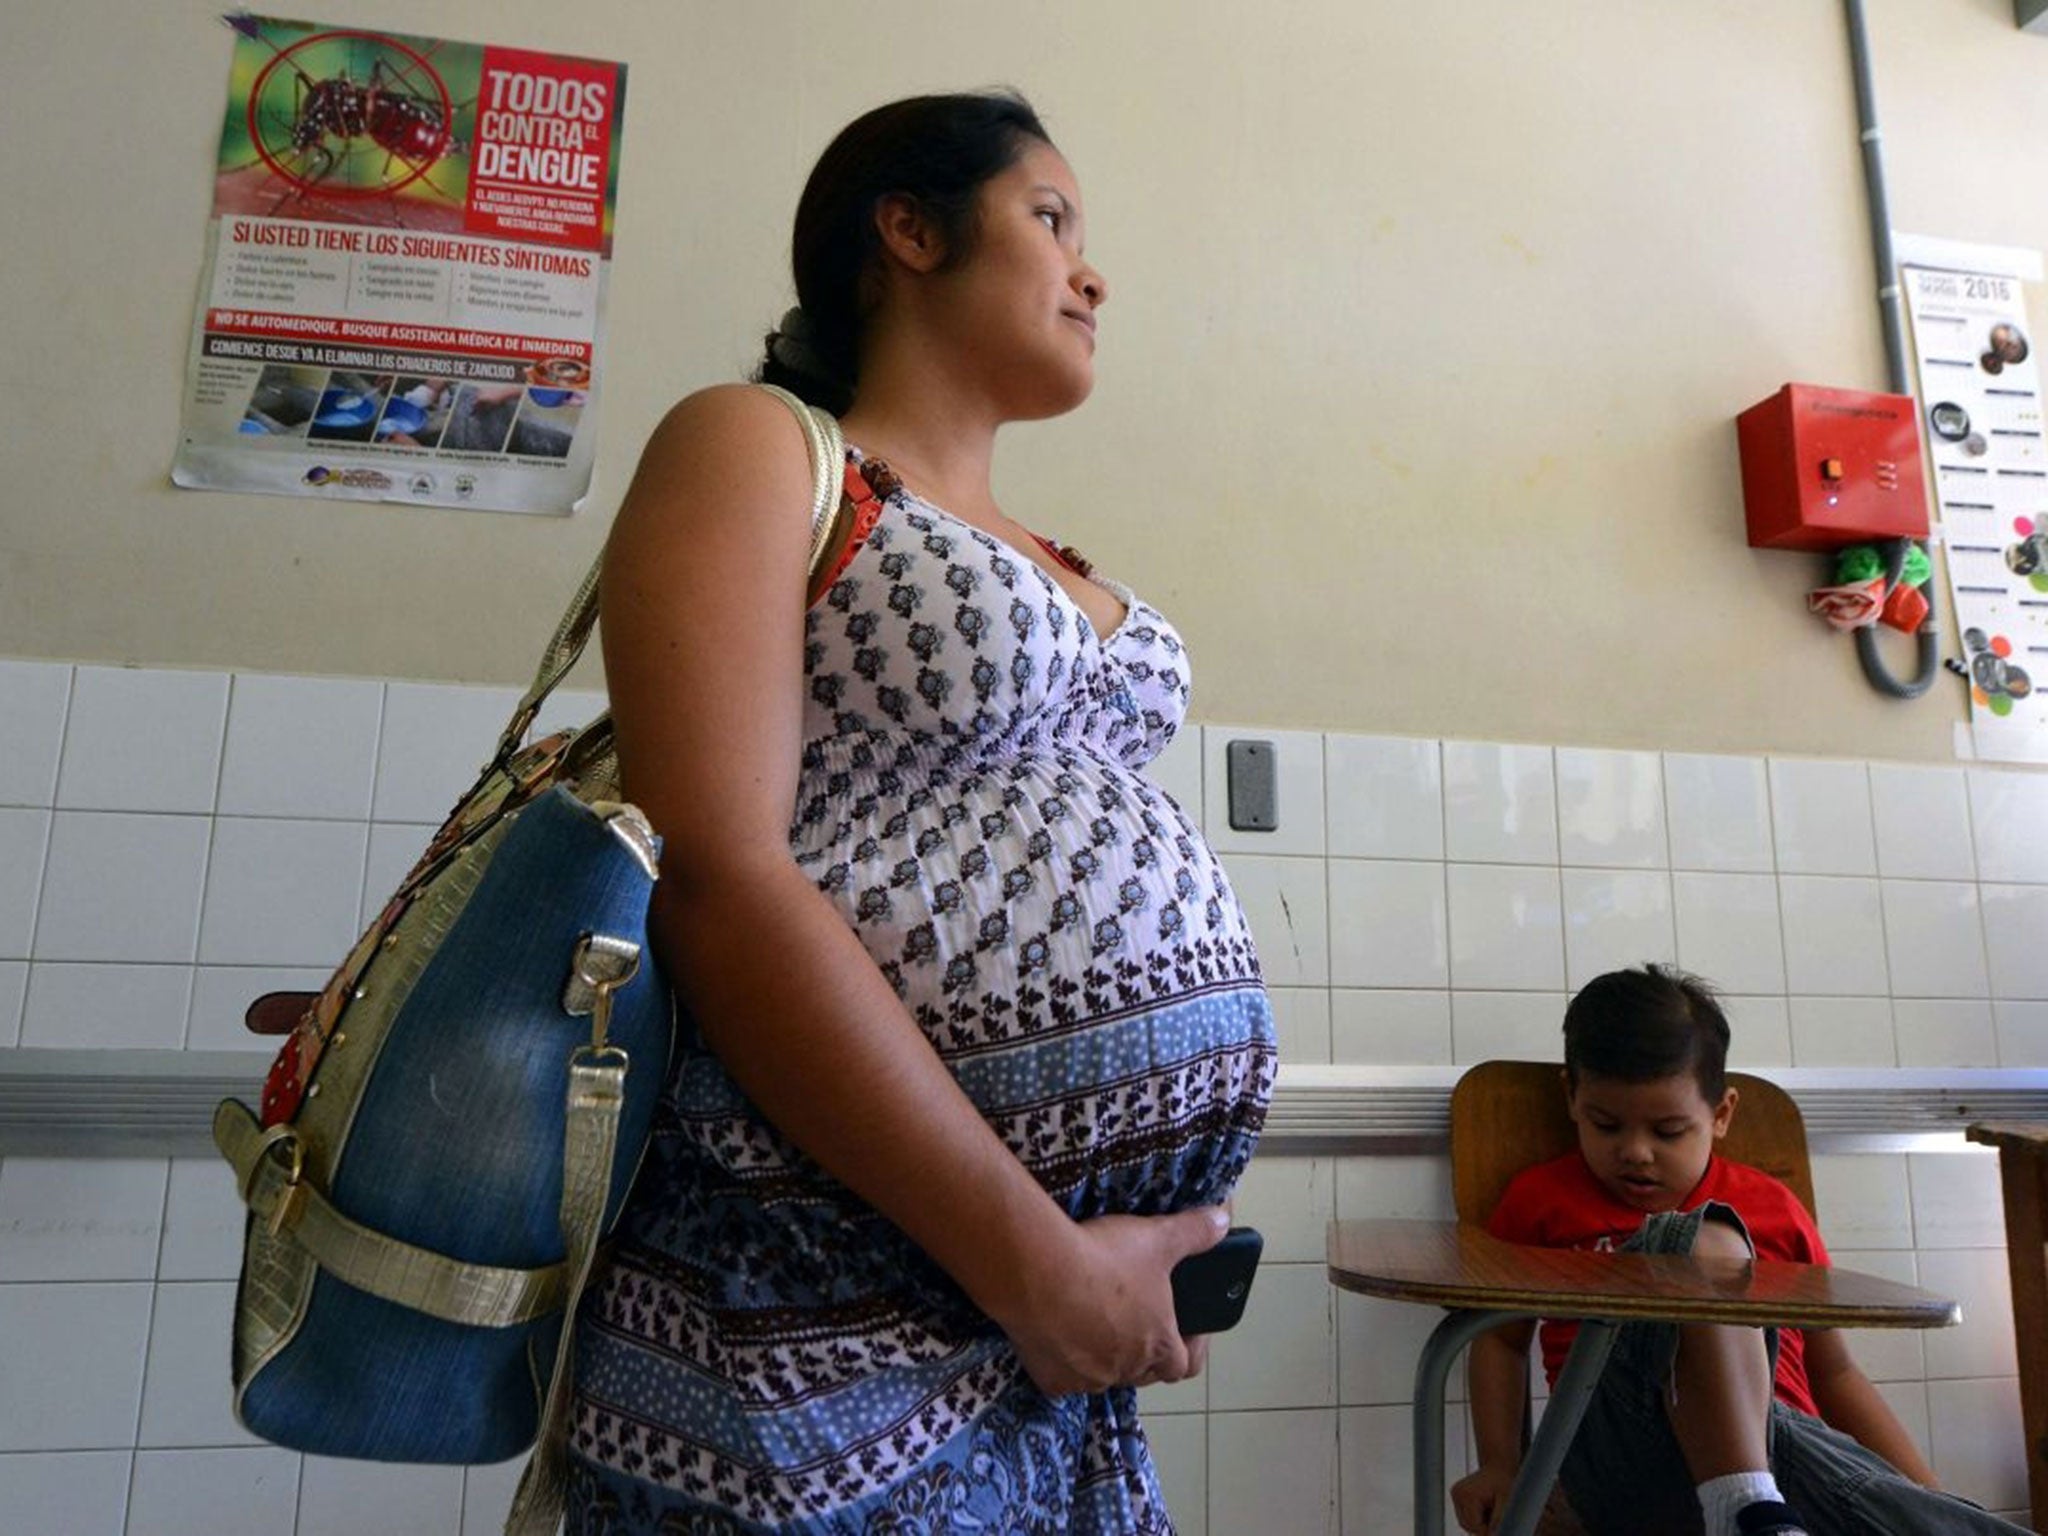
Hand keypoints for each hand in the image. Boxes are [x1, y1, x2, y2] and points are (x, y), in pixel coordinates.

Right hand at [993, 1206, 1228, 1396]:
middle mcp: (1126, 1369)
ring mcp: (1086, 1379)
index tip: (1184, 1327)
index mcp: (1158, 1343)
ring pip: (1102, 1377)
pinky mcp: (1050, 1379)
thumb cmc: (1105, 1258)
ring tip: (1093, 1322)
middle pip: (1144, 1374)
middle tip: (1137, 1320)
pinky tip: (1057, 1335)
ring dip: (1104, 1358)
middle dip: (1146, 1353)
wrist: (1038, 1273)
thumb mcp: (1158, 1237)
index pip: (1185, 1364)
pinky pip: (1063, 1379)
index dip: (1189, 1347)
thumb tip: (1224, 1221)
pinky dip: (1064, 1362)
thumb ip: (1195, 1231)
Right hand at [1450, 1461, 1517, 1534]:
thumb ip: (1498, 1521)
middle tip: (1496, 1516)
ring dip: (1478, 1523)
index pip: (1474, 1526)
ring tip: (1491, 1510)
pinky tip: (1485, 1508)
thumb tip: (1491, 1535)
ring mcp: (1455, 1494)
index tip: (1499, 1525)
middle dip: (1482, 1527)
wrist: (1498, 1466)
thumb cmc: (1504, 1482)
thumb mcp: (1506, 1502)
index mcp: (1467, 1495)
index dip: (1488, 1531)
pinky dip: (1475, 1517)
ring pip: (1465, 1522)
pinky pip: (1464, 1516)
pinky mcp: (1456, 1495)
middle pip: (1467, 1525)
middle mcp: (1457, 1493)